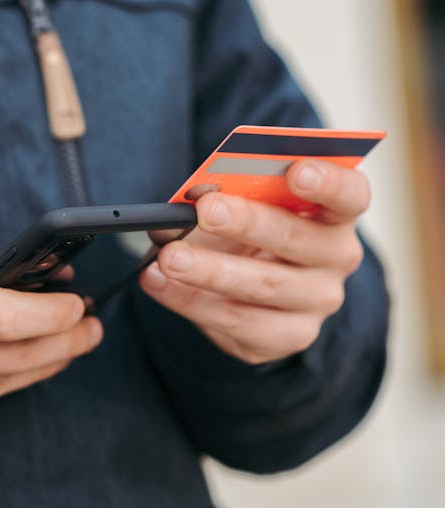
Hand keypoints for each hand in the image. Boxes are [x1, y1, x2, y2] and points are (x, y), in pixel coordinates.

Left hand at [139, 160, 368, 364]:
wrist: (252, 284)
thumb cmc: (249, 229)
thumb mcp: (241, 203)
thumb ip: (223, 194)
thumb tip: (187, 201)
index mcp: (336, 213)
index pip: (349, 195)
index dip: (328, 182)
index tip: (295, 171)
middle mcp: (337, 258)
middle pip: (297, 239)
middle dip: (247, 223)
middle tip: (205, 210)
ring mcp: (317, 301)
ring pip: (263, 286)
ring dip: (210, 270)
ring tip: (168, 257)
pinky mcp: (288, 336)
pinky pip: (238, 323)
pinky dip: (190, 301)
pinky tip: (157, 283)